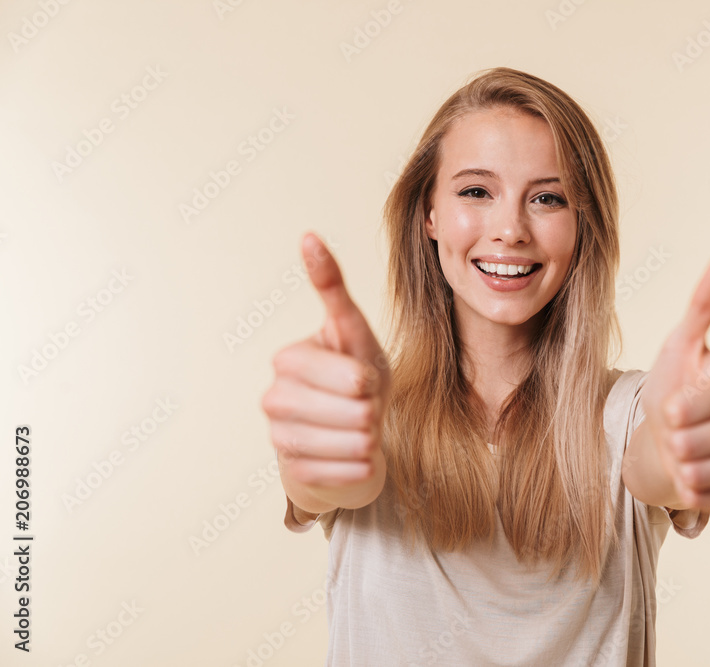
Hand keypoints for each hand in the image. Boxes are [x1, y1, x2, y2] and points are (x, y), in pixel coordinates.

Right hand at [261, 232, 391, 496]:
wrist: (345, 435)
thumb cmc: (354, 376)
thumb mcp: (352, 332)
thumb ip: (331, 287)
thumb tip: (307, 236)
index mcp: (288, 359)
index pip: (351, 376)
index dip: (370, 380)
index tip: (365, 379)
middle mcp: (274, 397)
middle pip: (355, 410)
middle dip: (373, 410)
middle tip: (365, 408)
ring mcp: (278, 437)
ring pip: (351, 442)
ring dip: (370, 439)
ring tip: (363, 431)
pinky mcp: (292, 472)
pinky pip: (345, 473)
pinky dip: (363, 467)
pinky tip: (360, 458)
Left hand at [640, 253, 709, 508]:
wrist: (662, 440)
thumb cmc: (673, 389)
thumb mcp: (680, 346)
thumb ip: (703, 305)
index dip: (693, 404)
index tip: (672, 408)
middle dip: (682, 438)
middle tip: (674, 434)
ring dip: (684, 465)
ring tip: (679, 454)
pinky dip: (697, 490)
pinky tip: (689, 475)